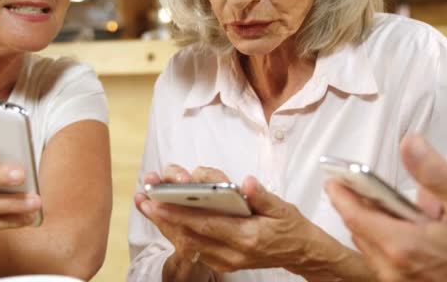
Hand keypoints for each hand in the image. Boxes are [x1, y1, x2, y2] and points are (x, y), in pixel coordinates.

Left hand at [136, 165, 360, 279]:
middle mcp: (233, 253)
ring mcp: (227, 261)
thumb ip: (261, 196)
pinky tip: (166, 219)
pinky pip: (195, 248)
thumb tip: (246, 183)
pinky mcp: (224, 263)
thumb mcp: (282, 207)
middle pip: (191, 235)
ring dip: (167, 225)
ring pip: (189, 243)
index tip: (159, 200)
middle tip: (144, 200)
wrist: (301, 253)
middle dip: (165, 217)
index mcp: (247, 237)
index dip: (181, 212)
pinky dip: (179, 233)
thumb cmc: (290, 227)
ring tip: (148, 206)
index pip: (207, 223)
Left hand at [326, 134, 446, 281]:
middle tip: (358, 186)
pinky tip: (406, 230)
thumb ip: (433, 173)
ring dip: (371, 225)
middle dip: (356, 206)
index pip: (354, 216)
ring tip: (386, 205)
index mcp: (403, 246)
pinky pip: (384, 261)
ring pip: (370, 247)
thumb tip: (410, 144)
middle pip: (359, 231)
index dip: (340, 194)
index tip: (333, 179)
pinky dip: (385, 241)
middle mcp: (394, 269)